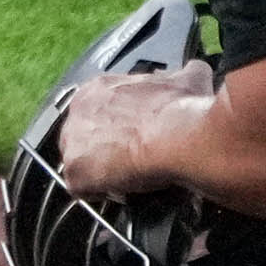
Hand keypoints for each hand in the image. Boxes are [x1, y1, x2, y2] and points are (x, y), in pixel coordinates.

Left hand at [56, 59, 213, 196]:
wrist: (176, 135)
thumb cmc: (179, 109)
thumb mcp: (185, 81)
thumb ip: (180, 77)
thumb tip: (194, 72)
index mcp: (98, 88)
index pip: (101, 112)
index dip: (121, 128)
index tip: (137, 137)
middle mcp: (77, 112)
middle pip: (89, 137)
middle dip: (110, 149)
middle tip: (136, 157)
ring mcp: (71, 143)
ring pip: (85, 162)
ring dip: (105, 170)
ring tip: (133, 175)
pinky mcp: (74, 172)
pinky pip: (85, 189)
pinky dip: (104, 192)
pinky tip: (125, 189)